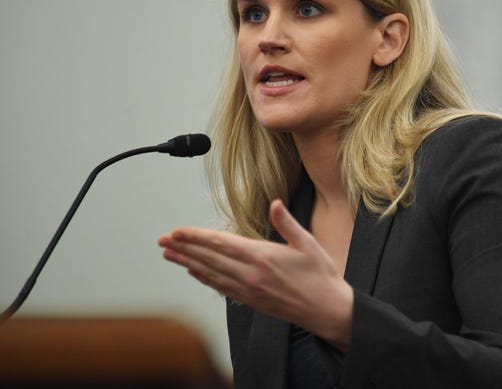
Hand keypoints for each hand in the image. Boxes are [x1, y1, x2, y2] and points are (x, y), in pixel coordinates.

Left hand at [158, 199, 353, 349]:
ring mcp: (249, 289)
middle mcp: (251, 274)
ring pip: (211, 273)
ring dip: (188, 262)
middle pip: (210, 258)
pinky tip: (193, 271)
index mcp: (263, 256)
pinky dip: (204, 278)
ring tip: (169, 254)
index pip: (221, 243)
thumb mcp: (308, 243)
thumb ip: (287, 223)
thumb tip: (275, 203)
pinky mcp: (251, 300)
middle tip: (163, 240)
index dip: (196, 236)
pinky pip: (221, 287)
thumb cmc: (320, 275)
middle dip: (184, 248)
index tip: (178, 231)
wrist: (326, 309)